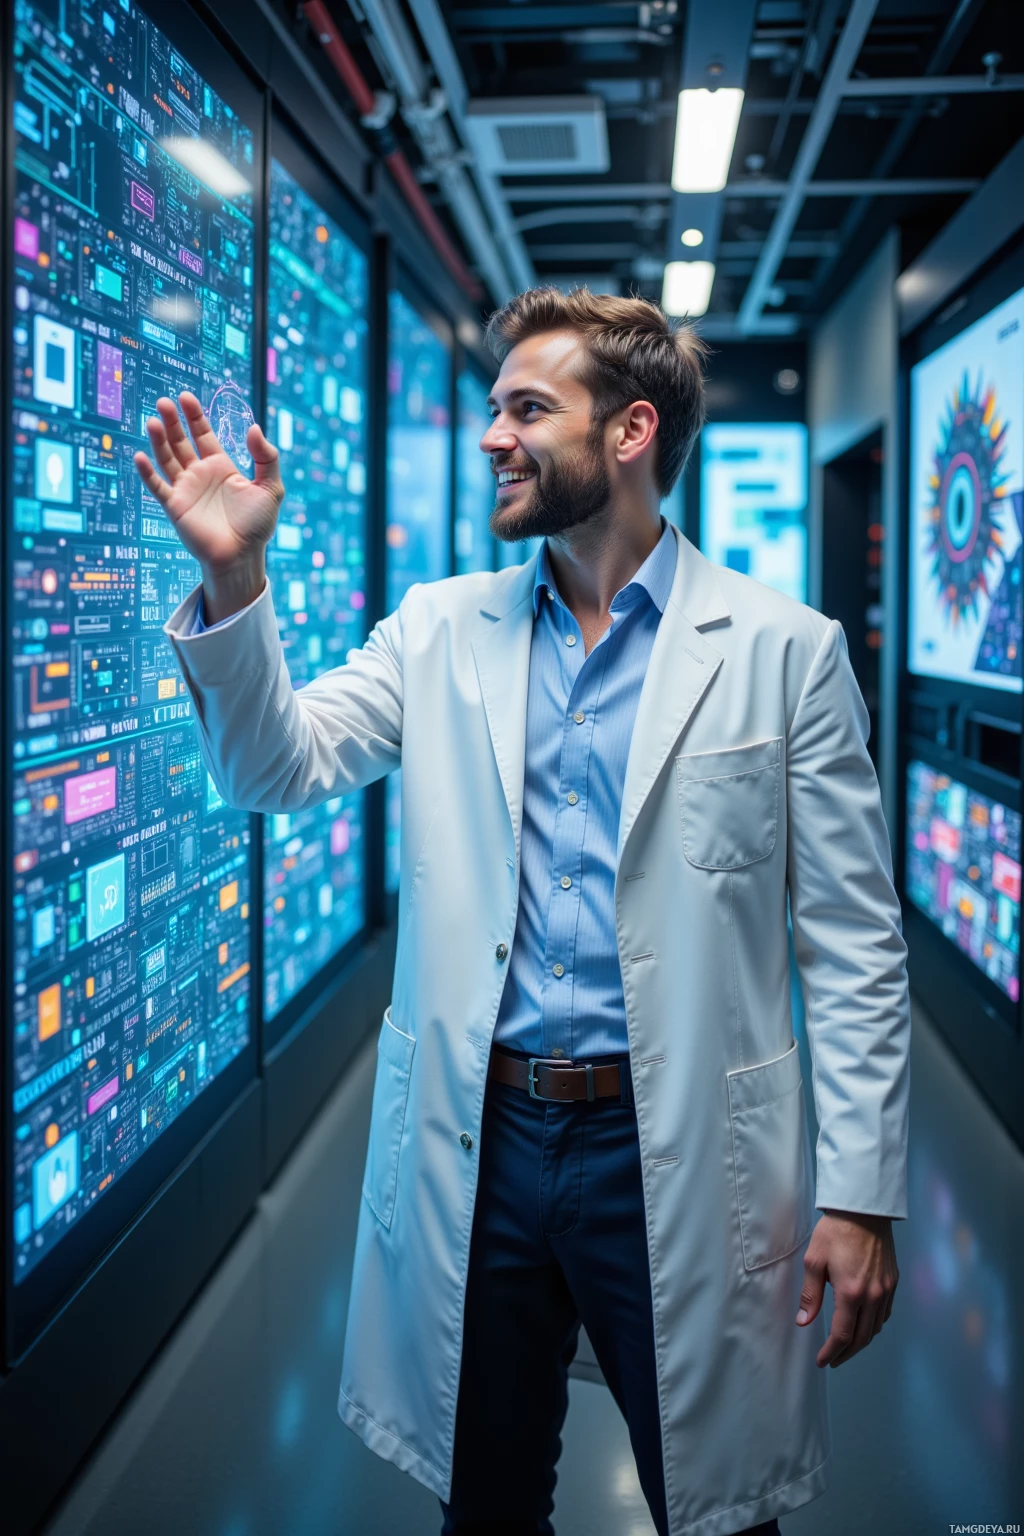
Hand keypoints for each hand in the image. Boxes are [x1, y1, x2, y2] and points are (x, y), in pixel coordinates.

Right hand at [133, 391, 282, 576]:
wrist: (242, 556)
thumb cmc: (257, 525)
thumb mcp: (270, 488)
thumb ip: (266, 457)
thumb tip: (255, 428)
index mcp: (221, 466)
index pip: (203, 434)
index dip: (194, 415)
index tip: (185, 397)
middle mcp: (200, 474)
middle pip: (181, 441)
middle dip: (172, 422)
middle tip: (164, 402)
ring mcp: (185, 489)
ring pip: (167, 459)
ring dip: (159, 440)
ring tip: (153, 421)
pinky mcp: (175, 507)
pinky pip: (157, 486)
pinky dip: (147, 473)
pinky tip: (140, 456)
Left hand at [795, 1209, 898, 1367]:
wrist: (864, 1209)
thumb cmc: (835, 1231)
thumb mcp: (814, 1260)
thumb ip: (810, 1294)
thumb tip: (804, 1322)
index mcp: (851, 1292)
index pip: (842, 1335)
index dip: (831, 1352)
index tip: (822, 1361)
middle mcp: (873, 1296)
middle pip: (861, 1338)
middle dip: (845, 1353)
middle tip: (832, 1359)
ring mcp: (886, 1289)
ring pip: (876, 1328)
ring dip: (861, 1342)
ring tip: (845, 1345)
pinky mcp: (893, 1281)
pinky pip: (885, 1314)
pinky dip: (874, 1325)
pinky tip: (864, 1324)